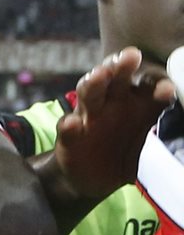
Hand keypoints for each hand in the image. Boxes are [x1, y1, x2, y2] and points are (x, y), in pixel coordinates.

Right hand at [55, 46, 174, 200]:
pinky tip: (72, 124)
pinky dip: (69, 126)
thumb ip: (152, 110)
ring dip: (93, 84)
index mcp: (133, 102)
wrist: (90, 178)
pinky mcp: (69, 137)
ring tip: (99, 76)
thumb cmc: (119, 149)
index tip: (166, 90)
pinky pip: (67, 129)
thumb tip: (168, 88)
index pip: (144, 84)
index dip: (154, 82)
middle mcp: (110, 104)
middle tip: (130, 56)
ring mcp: (87, 118)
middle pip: (114, 79)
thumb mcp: (141, 131)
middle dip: (121, 67)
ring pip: (89, 95)